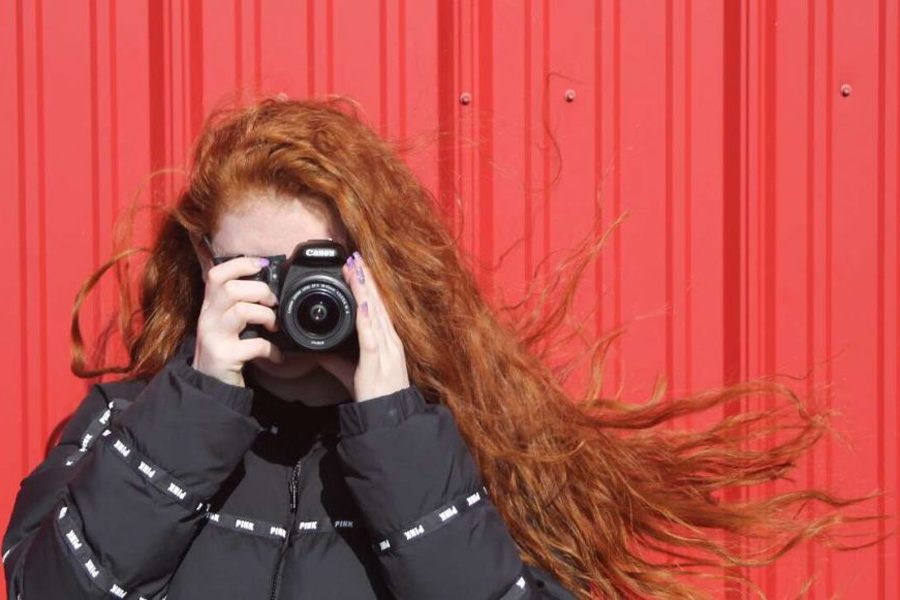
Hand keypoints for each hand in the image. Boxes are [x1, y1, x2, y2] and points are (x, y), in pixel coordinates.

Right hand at [192, 256, 283, 386]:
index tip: (262, 264)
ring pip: (241, 311)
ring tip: (274, 327)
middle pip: (231, 289)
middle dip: (260, 291)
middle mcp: (208, 318)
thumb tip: (268, 287)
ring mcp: (214, 337)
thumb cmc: (225, 349)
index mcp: (210, 306)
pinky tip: (276, 355)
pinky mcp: (224, 356)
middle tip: (273, 303)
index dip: (240, 264)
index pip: (216, 275)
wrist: (209, 385)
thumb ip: (239, 304)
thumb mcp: (226, 323)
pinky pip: (254, 345)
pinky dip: (271, 349)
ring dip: (266, 316)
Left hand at [317, 251, 409, 402]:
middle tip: (355, 257)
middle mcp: (388, 339)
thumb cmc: (375, 393)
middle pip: (377, 303)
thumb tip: (317, 350)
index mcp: (385, 339)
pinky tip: (362, 305)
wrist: (388, 415)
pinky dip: (367, 319)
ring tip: (356, 270)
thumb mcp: (352, 372)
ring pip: (375, 313)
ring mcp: (386, 348)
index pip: (375, 307)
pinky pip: (371, 336)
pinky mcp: (378, 361)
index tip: (357, 267)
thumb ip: (336, 359)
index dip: (367, 286)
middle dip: (366, 279)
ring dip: (365, 291)